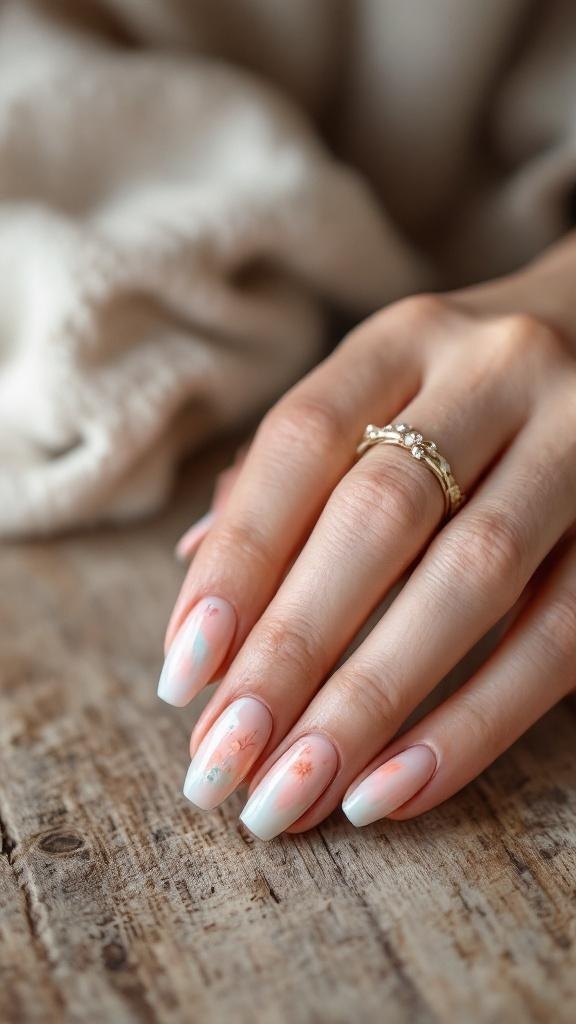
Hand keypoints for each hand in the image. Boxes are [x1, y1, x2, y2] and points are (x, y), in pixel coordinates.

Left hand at [159, 237, 575, 839]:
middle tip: (225, 760)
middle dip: (292, 651)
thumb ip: (292, 472)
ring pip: (474, 579)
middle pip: (381, 517)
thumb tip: (193, 566)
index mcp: (406, 338)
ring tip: (295, 794)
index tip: (183, 675)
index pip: (303, 442)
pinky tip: (396, 789)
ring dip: (371, 701)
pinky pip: (560, 636)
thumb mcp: (377, 397)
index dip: (237, 560)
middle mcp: (497, 372)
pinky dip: (474, 723)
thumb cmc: (458, 395)